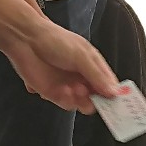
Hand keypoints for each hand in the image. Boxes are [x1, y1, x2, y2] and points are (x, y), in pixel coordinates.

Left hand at [4, 14, 120, 114]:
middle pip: (98, 97)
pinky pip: (66, 104)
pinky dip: (67, 101)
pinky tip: (64, 91)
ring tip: (77, 90)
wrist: (26, 40)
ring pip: (83, 103)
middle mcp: (82, 77)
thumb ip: (97, 75)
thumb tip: (113, 92)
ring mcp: (68, 86)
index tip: (119, 102)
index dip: (114, 93)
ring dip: (82, 101)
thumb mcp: (81, 55)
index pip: (109, 84)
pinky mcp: (53, 93)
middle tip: (96, 99)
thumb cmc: (54, 40)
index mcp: (92, 65)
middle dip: (99, 101)